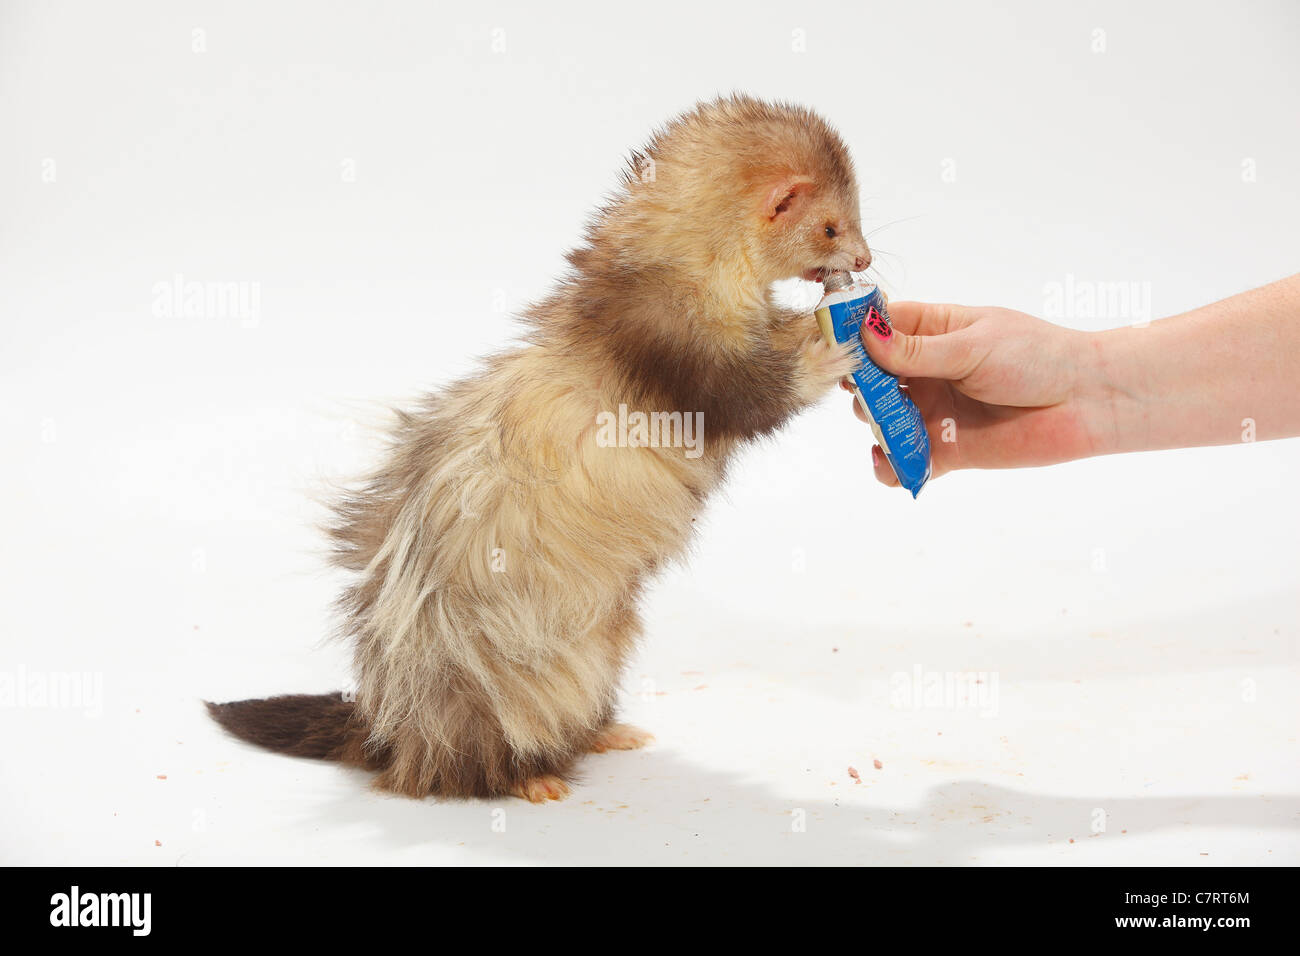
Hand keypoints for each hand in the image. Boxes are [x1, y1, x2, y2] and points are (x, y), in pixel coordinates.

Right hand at [849, 302, 1108, 484]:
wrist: (1087, 402)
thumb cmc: (1037, 357)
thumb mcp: (972, 345)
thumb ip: (916, 350)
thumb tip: (865, 337)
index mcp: (933, 331)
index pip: (879, 327)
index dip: (853, 334)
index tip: (833, 345)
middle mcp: (927, 371)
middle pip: (871, 376)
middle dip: (860, 384)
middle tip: (864, 391)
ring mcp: (933, 411)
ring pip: (882, 419)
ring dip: (874, 423)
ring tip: (883, 425)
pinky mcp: (944, 450)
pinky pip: (904, 460)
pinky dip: (889, 464)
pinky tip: (889, 461)